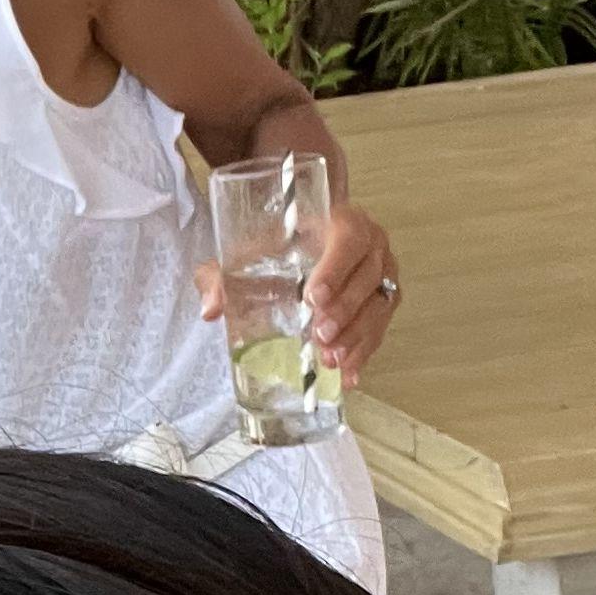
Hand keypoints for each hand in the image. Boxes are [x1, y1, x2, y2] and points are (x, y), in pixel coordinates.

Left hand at [194, 200, 400, 386]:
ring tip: (331, 360)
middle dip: (345, 310)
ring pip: (379, 305)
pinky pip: (381, 327)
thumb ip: (223, 275)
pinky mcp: (384, 299)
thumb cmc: (277, 243)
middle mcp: (372, 243)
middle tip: (320, 336)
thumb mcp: (247, 252)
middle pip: (368, 277)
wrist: (304, 238)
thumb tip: (211, 309)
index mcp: (343, 220)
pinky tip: (348, 374)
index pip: (348, 240)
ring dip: (357, 335)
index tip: (313, 298)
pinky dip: (365, 352)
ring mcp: (384, 272)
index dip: (335, 269)